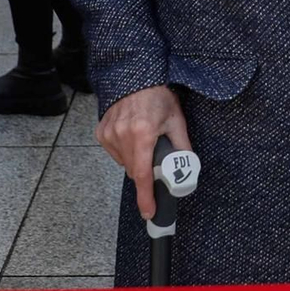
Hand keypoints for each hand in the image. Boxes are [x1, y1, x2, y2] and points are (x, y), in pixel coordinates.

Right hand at [95, 85, 189, 221]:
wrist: (135, 77)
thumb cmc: (158, 97)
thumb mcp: (176, 120)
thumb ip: (182, 146)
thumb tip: (188, 168)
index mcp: (142, 133)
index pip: (142, 174)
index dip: (145, 197)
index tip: (149, 213)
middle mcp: (122, 135)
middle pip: (134, 171)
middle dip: (145, 172)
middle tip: (155, 158)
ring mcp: (109, 133)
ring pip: (123, 163)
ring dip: (135, 161)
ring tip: (144, 141)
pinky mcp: (101, 132)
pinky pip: (114, 153)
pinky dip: (124, 151)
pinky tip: (131, 137)